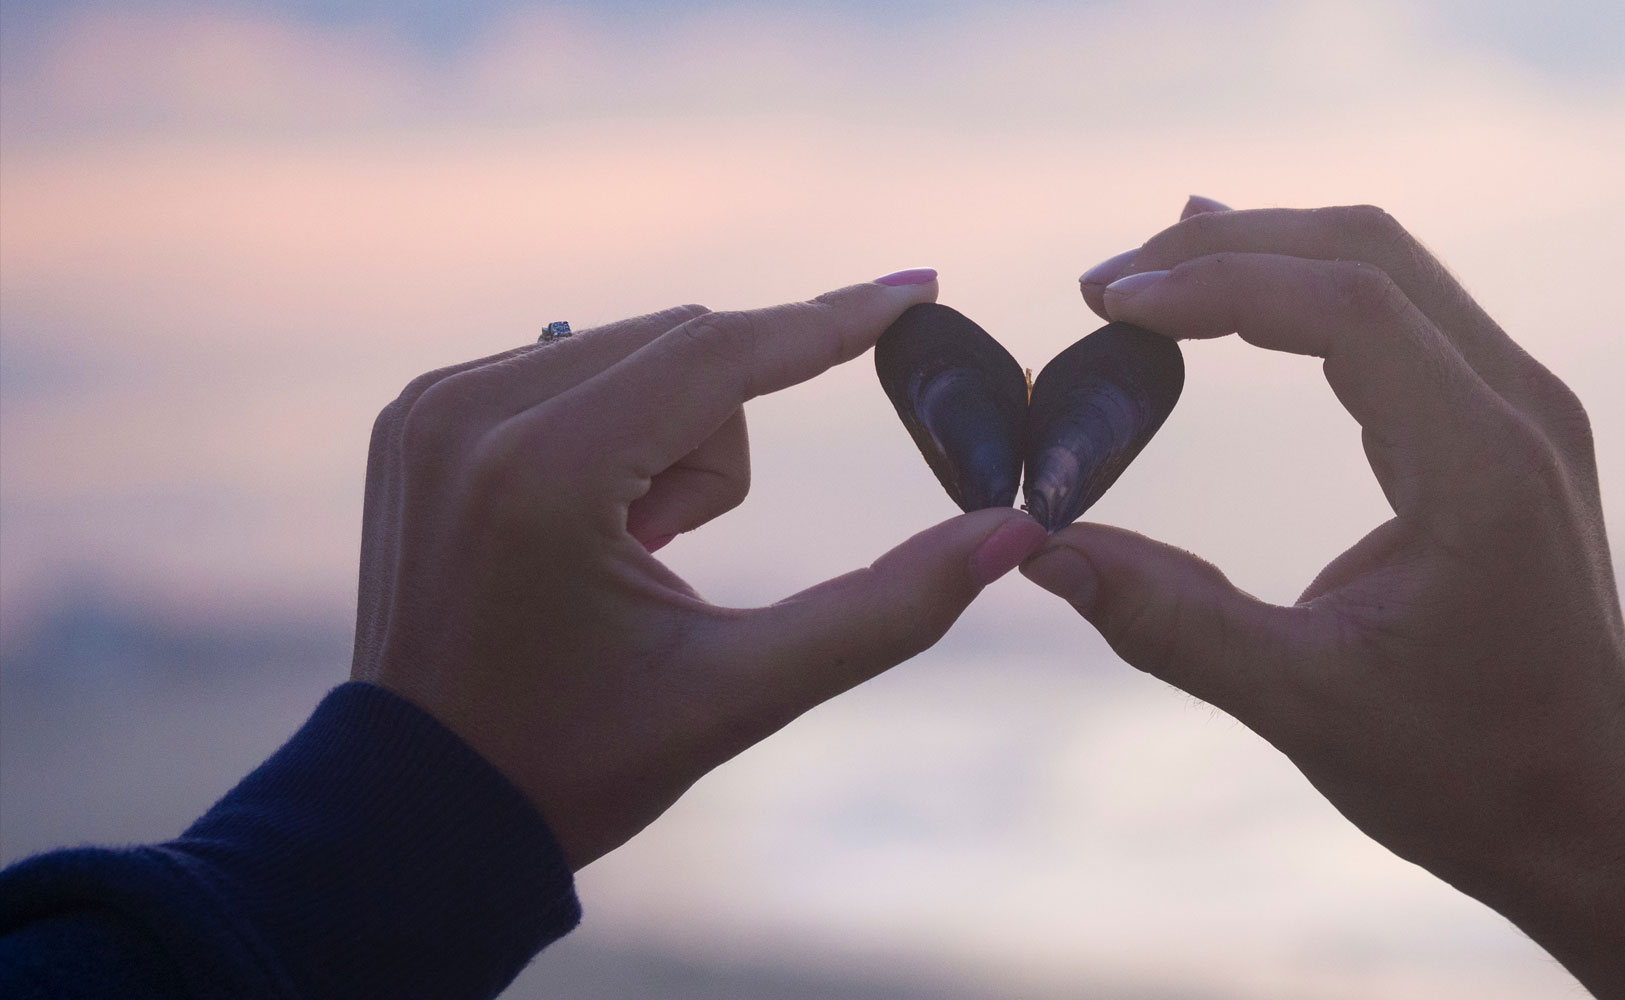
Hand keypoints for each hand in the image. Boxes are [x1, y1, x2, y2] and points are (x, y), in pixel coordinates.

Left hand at [350, 275, 1047, 868]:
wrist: (420, 809)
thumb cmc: (578, 761)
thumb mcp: (743, 694)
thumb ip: (888, 610)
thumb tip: (1013, 533)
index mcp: (542, 477)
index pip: (720, 352)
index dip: (834, 321)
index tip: (921, 289)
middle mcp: (470, 413)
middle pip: (685, 346)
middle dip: (719, 447)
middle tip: (667, 556)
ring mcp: (429, 406)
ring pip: (634, 350)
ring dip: (666, 438)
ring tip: (621, 555)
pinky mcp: (416, 413)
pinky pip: (570, 366)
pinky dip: (609, 431)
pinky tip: (576, 532)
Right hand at [1037, 201, 1624, 995]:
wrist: (1595, 811)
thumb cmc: (1468, 771)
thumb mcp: (1302, 705)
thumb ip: (1167, 620)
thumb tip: (1035, 550)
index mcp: (1483, 466)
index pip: (1347, 304)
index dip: (1217, 282)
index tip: (1108, 303)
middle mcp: (1518, 410)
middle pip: (1367, 253)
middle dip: (1228, 246)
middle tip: (1105, 283)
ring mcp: (1523, 410)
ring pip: (1387, 270)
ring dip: (1266, 258)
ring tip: (1147, 278)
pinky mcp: (1506, 430)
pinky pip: (1403, 316)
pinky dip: (1309, 296)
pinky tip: (1239, 303)